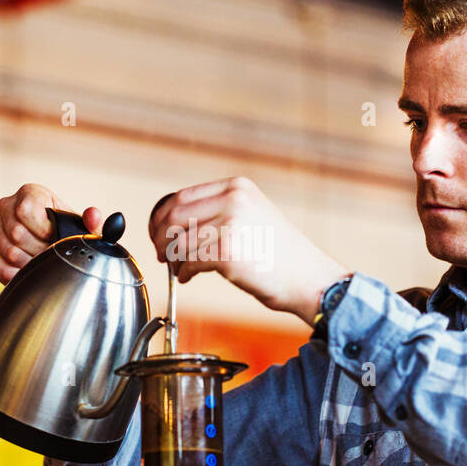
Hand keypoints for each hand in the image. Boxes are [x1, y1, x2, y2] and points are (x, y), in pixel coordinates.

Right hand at [0, 183, 102, 283]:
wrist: (51, 244)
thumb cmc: (66, 231)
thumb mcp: (82, 226)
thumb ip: (92, 222)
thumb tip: (93, 215)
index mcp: (30, 193)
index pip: (25, 211)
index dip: (43, 231)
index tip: (54, 239)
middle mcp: (6, 205)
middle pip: (17, 234)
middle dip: (39, 251)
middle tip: (51, 256)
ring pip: (8, 251)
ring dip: (29, 263)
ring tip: (42, 264)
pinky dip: (14, 274)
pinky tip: (27, 273)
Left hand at [147, 177, 349, 325]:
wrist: (310, 278)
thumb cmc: (282, 254)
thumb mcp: (253, 215)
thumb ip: (219, 211)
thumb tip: (177, 224)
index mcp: (237, 188)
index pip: (181, 196)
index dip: (162, 216)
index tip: (156, 231)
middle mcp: (233, 200)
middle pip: (173, 216)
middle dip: (160, 237)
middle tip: (161, 253)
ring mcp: (230, 225)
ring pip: (178, 241)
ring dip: (173, 258)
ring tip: (180, 268)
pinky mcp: (227, 252)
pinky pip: (188, 261)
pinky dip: (183, 271)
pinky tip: (189, 276)